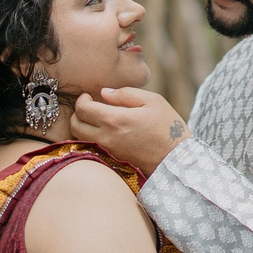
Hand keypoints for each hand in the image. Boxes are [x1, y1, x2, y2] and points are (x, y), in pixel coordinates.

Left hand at [71, 85, 187, 173]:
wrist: (176, 159)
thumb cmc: (168, 127)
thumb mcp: (153, 101)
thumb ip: (126, 94)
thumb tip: (104, 93)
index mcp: (115, 120)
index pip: (83, 109)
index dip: (81, 99)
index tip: (89, 95)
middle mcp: (107, 137)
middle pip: (75, 125)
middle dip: (78, 113)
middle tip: (89, 106)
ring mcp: (108, 151)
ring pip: (79, 138)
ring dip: (82, 126)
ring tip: (95, 118)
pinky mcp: (112, 159)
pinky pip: (90, 147)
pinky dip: (89, 137)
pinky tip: (103, 130)